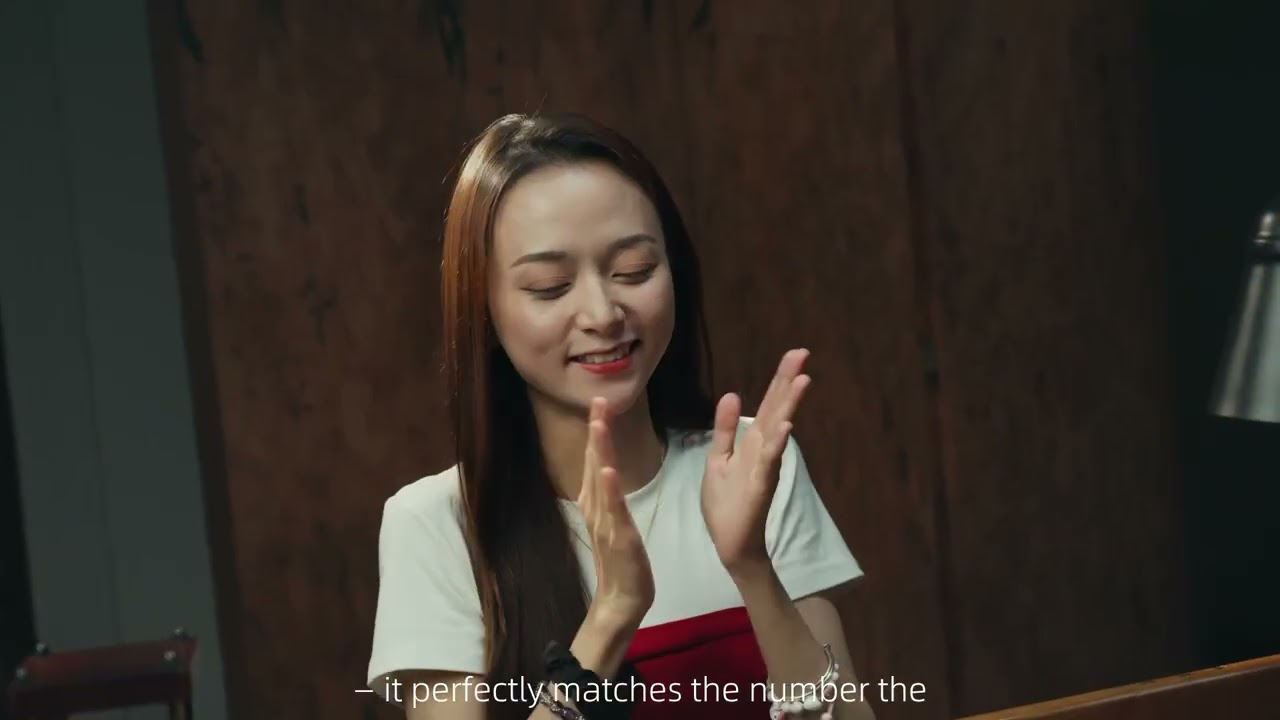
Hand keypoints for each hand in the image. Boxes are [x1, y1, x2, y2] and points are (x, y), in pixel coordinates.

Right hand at [579, 397, 654, 629]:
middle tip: (598, 400)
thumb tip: (603, 469)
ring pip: (600, 480)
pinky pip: (613, 510)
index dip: (597, 430)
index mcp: (596, 502)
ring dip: (599, 451)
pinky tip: (607, 472)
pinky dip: (609, 490)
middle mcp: (596, 508)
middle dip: (596, 430)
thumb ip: (607, 496)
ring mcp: (605, 522)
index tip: (599, 402)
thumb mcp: (614, 521)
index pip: (595, 459)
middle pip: (593, 462)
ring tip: (599, 425)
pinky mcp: (618, 538)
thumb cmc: (623, 561)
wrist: (621, 600)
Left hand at [701, 349, 811, 574]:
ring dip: (790, 406)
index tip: (795, 353)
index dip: (780, 379)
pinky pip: (769, 462)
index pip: (769, 404)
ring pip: (778, 430)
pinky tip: (786, 427)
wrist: (730, 543)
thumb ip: (725, 429)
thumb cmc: (725, 503)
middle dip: (788, 382)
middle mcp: (763, 450)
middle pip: (778, 409)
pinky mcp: (760, 486)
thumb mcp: (719, 458)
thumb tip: (733, 394)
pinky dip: (778, 444)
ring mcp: (764, 467)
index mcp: (752, 442)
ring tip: (802, 380)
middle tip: (803, 353)